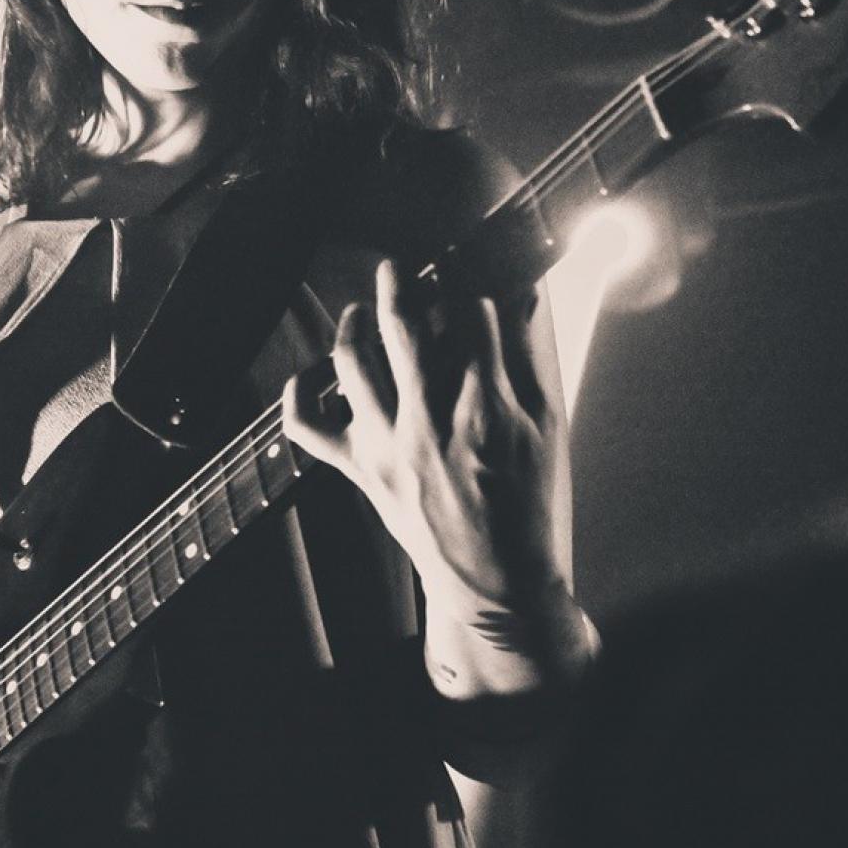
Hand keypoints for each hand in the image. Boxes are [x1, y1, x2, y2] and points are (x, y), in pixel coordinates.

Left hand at [281, 259, 569, 623]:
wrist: (497, 584)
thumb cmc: (531, 505)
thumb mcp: (548, 428)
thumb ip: (530, 356)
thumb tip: (520, 292)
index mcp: (486, 411)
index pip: (469, 316)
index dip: (468, 282)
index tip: (466, 266)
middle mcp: (429, 424)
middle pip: (403, 328)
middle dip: (400, 280)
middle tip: (399, 263)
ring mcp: (387, 448)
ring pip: (352, 362)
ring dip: (353, 321)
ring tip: (362, 307)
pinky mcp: (360, 471)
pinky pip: (308, 428)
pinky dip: (299, 394)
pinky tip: (313, 372)